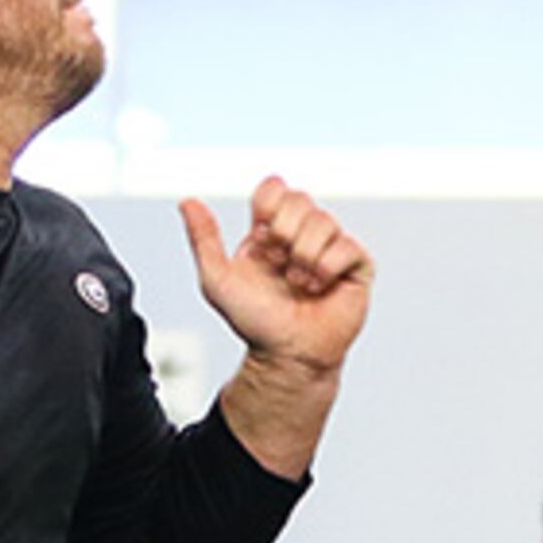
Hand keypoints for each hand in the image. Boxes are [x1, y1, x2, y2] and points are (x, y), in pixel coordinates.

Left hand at [180, 179, 370, 375]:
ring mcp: (331, 247)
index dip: (267, 209)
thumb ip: (203, 239)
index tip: (261, 244)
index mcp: (271, 231)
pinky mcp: (356, 265)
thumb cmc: (255, 323)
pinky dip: (326, 269)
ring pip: (323, 221)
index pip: (274, 188)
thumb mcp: (217, 280)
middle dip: (284, 235)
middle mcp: (302, 234)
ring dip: (303, 257)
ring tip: (297, 283)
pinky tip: (317, 288)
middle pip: (299, 199)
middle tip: (278, 266)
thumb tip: (187, 202)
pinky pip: (346, 245)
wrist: (286, 355)